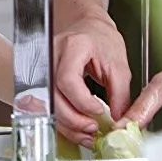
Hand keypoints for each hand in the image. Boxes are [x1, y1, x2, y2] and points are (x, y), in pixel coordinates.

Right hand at [53, 15, 131, 147]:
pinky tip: (77, 127)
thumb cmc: (100, 39)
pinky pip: (48, 105)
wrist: (86, 28)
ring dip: (67, 124)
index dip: (81, 101)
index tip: (99, 111)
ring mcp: (42, 68)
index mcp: (72, 47)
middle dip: (73, 118)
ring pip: (47, 104)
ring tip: (87, 131)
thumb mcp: (118, 64)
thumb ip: (120, 92)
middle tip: (93, 127)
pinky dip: (62, 120)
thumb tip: (119, 118)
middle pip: (53, 96)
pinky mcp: (41, 80)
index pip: (67, 79)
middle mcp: (51, 56)